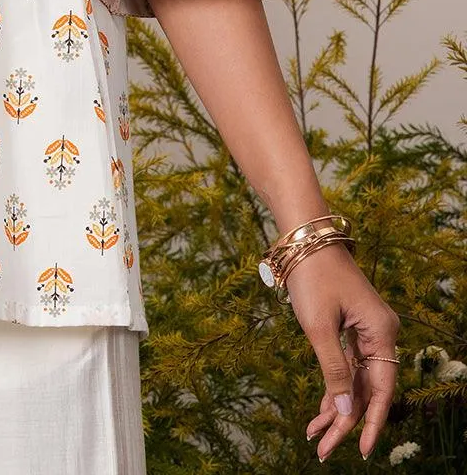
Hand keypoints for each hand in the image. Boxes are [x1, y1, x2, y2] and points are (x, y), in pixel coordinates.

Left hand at [285, 241, 400, 461]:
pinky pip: (348, 366)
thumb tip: (343, 410)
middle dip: (344, 421)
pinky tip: (319, 413)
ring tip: (315, 437)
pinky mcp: (352, 329)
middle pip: (367, 389)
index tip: (362, 450)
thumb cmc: (312, 277)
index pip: (382, 389)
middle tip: (322, 450)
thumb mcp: (318, 326)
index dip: (372, 422)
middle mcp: (381, 334)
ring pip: (356, 381)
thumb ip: (333, 368)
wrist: (306, 238)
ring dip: (336, 407)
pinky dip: (333, 387)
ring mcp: (367, 332)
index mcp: (382, 332)